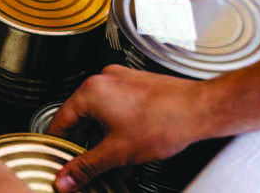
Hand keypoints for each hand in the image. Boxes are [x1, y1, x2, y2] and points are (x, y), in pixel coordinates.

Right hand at [46, 65, 211, 191]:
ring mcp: (122, 81)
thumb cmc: (166, 121)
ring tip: (112, 160)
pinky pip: (119, 108)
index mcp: (90, 91)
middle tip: (86, 164)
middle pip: (82, 117)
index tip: (58, 157)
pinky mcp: (138, 85)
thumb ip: (87, 167)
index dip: (58, 144)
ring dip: (104, 138)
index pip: (60, 120)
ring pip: (102, 114)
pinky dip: (119, 128)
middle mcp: (104, 80)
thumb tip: (66, 178)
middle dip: (85, 144)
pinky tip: (130, 147)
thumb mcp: (117, 153)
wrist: (201, 109)